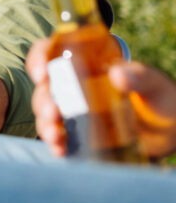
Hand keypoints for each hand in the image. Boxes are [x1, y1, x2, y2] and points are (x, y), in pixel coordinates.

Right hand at [27, 38, 175, 158]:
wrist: (170, 129)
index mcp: (85, 63)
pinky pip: (60, 137)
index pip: (51, 52)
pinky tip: (60, 150)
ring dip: (45, 124)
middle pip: (45, 88)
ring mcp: (74, 111)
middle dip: (43, 101)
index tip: (42, 74)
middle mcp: (73, 85)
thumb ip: (139, 75)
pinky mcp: (78, 134)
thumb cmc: (161, 98)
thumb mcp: (153, 83)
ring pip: (47, 113)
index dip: (39, 59)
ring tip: (56, 136)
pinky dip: (56, 144)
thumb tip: (116, 74)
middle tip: (53, 113)